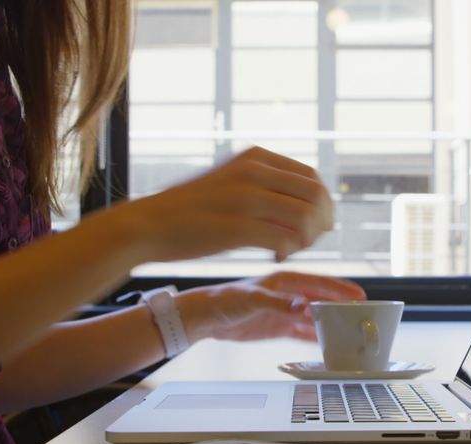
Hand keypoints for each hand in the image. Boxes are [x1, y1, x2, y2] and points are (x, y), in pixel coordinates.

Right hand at [118, 147, 333, 262]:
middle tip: (309, 241)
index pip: (311, 177)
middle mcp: (254, 172)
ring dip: (307, 239)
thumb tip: (306, 201)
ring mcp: (246, 198)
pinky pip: (285, 240)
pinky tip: (276, 258)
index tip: (314, 224)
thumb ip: (264, 184)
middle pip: (315, 196)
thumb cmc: (191, 209)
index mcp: (255, 157)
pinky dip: (289, 252)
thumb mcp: (231, 181)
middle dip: (321, 222)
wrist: (149, 224)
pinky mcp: (237, 227)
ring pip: (306, 218)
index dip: (321, 204)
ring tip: (290, 250)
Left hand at [175, 271, 365, 342]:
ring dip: (331, 322)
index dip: (341, 288)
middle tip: (363, 315)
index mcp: (285, 281)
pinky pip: (303, 333)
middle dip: (342, 306)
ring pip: (315, 316)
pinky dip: (316, 337)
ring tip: (351, 331)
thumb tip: (304, 306)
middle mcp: (288, 294)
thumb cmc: (223, 300)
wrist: (204, 318)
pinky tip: (328, 344)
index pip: (320, 282)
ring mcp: (284, 311)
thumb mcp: (251, 299)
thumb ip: (278, 303)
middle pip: (322, 299)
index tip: (360, 295)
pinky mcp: (278, 327)